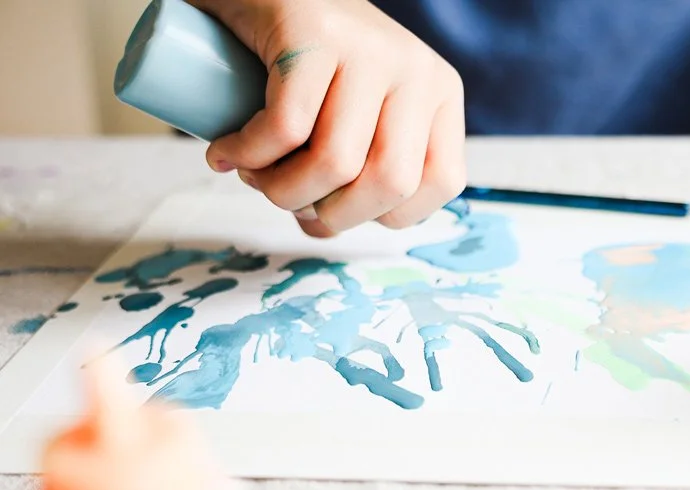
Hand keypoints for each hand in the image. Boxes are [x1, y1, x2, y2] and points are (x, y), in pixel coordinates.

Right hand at [187, 0, 465, 237]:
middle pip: (388, 183)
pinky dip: (248, 154)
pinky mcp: (316, 34)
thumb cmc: (302, 60)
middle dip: (331, 214)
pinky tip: (224, 153)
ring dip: (282, 190)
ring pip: (336, 163)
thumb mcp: (354, 114)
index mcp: (440, 96)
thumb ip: (357, 168)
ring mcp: (371, 49)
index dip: (381, 215)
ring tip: (253, 175)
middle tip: (287, 197)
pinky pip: (286, 127)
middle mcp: (417, 70)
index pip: (438, 184)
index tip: (335, 207)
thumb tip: (324, 231)